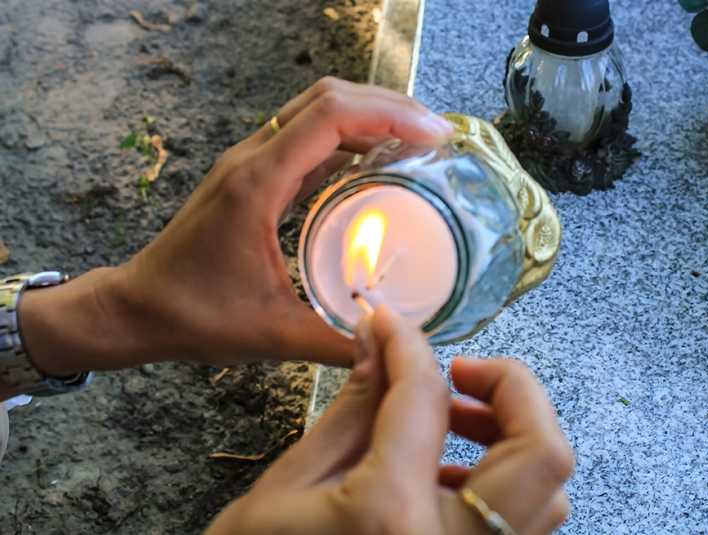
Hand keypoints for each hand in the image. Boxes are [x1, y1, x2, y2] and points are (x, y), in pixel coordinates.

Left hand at [17, 78, 453, 375]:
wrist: (137, 308)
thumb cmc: (194, 316)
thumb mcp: (274, 334)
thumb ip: (339, 342)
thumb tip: (396, 348)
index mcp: (257, 184)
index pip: (331, 118)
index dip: (390, 116)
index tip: (435, 135)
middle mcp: (252, 159)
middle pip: (328, 98)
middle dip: (389, 106)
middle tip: (437, 133)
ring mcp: (250, 162)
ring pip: (315, 110)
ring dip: (369, 114)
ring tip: (417, 139)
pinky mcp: (252, 175)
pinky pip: (305, 136)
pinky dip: (347, 135)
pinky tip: (376, 161)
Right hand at [206, 307, 574, 534]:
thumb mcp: (290, 487)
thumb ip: (351, 410)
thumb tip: (378, 343)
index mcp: (391, 518)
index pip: (425, 399)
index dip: (408, 345)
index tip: (391, 325)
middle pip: (541, 450)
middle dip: (512, 389)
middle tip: (459, 375)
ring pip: (549, 493)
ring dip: (515, 438)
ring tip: (455, 422)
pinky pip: (525, 526)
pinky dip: (504, 483)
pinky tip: (449, 472)